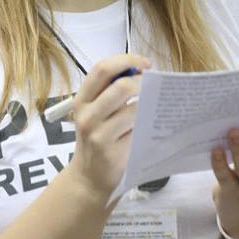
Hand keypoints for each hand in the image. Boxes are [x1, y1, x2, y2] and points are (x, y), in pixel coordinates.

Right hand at [64, 53, 151, 200]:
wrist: (88, 178)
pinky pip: (140, 132)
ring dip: (150, 106)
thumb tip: (145, 71)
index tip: (145, 64)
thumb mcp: (95, 112)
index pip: (102, 69)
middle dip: (144, 82)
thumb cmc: (98, 138)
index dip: (127, 60)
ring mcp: (99, 137)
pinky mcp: (114, 154)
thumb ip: (112, 91)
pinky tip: (153, 127)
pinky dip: (150, 127)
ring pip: (134, 110)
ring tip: (155, 108)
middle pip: (122, 87)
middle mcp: (87, 116)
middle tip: (155, 85)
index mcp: (82, 100)